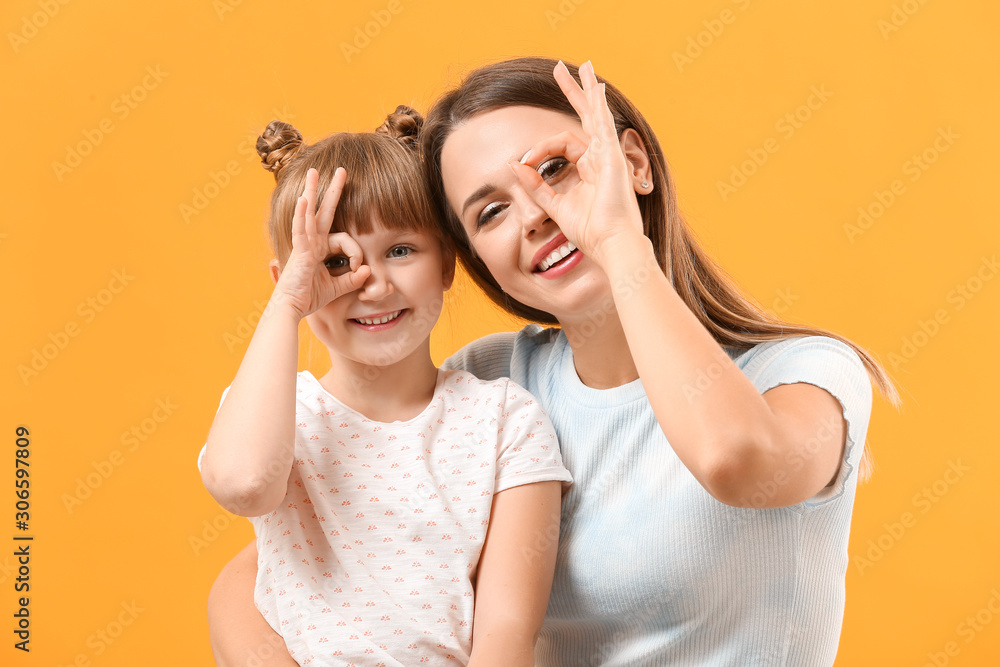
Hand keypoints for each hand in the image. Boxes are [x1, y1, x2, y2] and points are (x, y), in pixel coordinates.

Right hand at [272, 167, 370, 318]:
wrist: (291, 308)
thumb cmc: (309, 298)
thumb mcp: (336, 287)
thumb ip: (352, 279)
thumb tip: (368, 271)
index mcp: (319, 248)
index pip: (344, 238)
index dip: (356, 252)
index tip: (360, 268)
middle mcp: (310, 242)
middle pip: (322, 210)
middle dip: (332, 190)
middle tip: (341, 170)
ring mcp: (303, 244)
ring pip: (308, 212)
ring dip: (312, 190)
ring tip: (314, 171)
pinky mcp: (299, 252)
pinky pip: (300, 230)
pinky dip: (302, 215)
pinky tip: (304, 200)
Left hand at [508, 60, 645, 266]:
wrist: (610, 244)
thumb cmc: (590, 232)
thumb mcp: (555, 205)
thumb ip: (536, 186)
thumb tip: (514, 165)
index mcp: (590, 169)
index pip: (562, 145)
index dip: (540, 150)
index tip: (524, 161)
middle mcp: (601, 158)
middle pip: (585, 117)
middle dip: (573, 92)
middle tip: (559, 70)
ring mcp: (609, 155)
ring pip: (596, 114)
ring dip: (588, 89)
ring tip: (583, 66)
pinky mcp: (613, 157)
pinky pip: (604, 124)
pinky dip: (599, 105)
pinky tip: (594, 86)